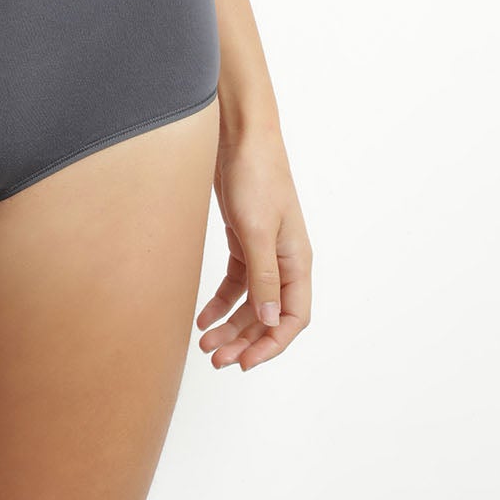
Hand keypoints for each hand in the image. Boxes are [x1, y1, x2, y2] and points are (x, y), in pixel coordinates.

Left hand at [196, 121, 310, 369]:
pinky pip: (235, 282)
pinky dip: (220, 301)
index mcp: (297, 261)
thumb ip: (263, 276)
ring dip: (230, 325)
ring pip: (250, 302)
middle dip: (244, 340)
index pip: (292, 317)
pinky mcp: (243, 240)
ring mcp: (263, 251)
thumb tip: (269, 320)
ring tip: (205, 344)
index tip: (245, 363)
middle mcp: (284, 260)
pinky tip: (202, 316)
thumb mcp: (257, 230)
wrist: (238, 136)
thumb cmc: (256, 176)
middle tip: (216, 359)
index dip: (272, 344)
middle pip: (268, 315)